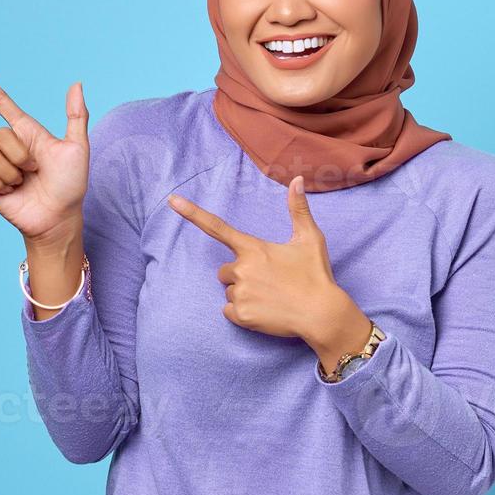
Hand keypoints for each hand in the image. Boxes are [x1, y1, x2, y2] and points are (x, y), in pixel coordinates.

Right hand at [0, 62, 87, 244]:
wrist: (59, 218)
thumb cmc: (71, 184)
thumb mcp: (77, 148)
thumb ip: (76, 116)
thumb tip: (76, 84)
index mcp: (26, 131)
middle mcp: (9, 146)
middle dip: (21, 155)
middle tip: (36, 171)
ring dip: (13, 174)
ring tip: (25, 184)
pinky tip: (10, 193)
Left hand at [168, 176, 371, 364]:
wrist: (322, 314)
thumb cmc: (316, 275)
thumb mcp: (310, 239)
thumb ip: (298, 209)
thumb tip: (296, 179)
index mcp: (253, 248)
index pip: (217, 227)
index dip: (192, 213)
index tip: (172, 200)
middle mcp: (241, 268)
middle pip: (225, 271)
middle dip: (241, 275)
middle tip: (268, 281)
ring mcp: (240, 293)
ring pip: (229, 291)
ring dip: (244, 294)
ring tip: (271, 297)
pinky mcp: (241, 315)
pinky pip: (229, 311)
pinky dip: (243, 313)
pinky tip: (265, 311)